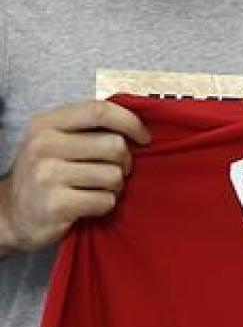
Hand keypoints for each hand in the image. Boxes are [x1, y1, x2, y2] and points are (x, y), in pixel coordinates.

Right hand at [0, 101, 149, 254]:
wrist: (12, 216)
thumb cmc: (46, 175)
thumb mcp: (57, 142)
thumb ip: (89, 129)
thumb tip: (140, 127)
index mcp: (45, 124)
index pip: (99, 110)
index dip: (130, 122)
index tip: (144, 138)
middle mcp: (43, 146)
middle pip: (115, 145)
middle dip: (124, 163)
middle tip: (111, 173)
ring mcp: (47, 175)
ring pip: (114, 175)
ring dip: (114, 187)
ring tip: (95, 190)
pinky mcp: (56, 204)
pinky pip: (106, 201)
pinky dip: (105, 205)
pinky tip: (87, 205)